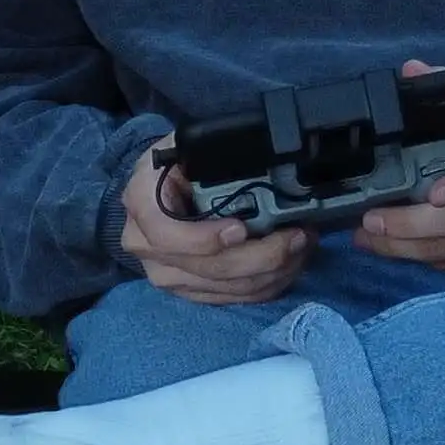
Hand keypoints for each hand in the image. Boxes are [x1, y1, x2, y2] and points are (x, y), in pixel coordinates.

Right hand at [120, 142, 313, 304]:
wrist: (157, 192)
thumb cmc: (176, 165)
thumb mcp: (184, 146)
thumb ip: (209, 155)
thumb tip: (258, 160)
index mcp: (142, 204)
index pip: (167, 234)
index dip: (205, 239)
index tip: (241, 229)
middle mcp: (148, 248)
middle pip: (209, 268)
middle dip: (262, 255)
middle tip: (297, 236)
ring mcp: (168, 276)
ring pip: (228, 288)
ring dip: (274, 270)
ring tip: (302, 245)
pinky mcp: (190, 293)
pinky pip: (234, 298)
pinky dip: (268, 283)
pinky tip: (290, 263)